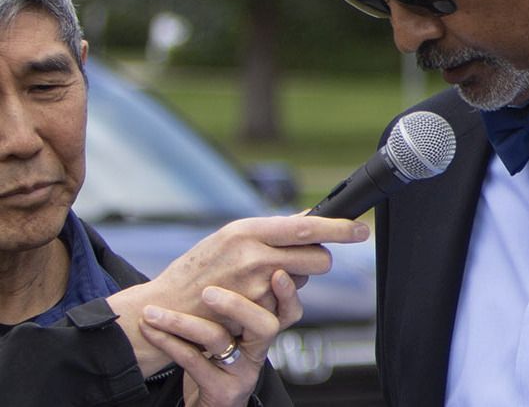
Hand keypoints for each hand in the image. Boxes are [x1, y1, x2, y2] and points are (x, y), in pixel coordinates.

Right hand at [109, 214, 368, 375]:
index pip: (304, 226)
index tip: (360, 229)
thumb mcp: (227, 238)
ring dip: (294, 280)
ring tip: (261, 280)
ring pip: (303, 281)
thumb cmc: (197, 270)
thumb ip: (267, 231)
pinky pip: (286, 306)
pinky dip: (276, 302)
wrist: (162, 310)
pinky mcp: (255, 314)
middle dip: (318, 259)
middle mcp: (254, 256)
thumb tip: (309, 218)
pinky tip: (252, 300)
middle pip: (317, 258)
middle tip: (303, 260)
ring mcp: (256, 288)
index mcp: (246, 230)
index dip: (337, 228)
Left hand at [137, 269, 301, 406]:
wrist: (207, 404)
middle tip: (208, 291)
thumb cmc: (217, 359)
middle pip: (265, 325)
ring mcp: (241, 373)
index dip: (287, 291)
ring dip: (182, 323)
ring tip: (153, 312)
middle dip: (237, 304)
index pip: (288, 310)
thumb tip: (239, 250)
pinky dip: (168, 341)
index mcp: (264, 333)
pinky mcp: (221, 391)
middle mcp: (258, 352)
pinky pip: (192, 361)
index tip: (277, 271)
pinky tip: (150, 328)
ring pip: (218, 341)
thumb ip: (240, 298)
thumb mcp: (233, 330)